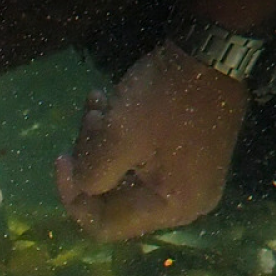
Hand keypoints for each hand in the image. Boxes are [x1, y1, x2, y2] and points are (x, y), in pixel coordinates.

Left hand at [54, 41, 248, 241]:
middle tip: (88, 120)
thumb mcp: (118, 138)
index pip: (106, 226)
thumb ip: (91, 174)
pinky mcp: (186, 153)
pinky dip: (120, 134)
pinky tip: (108, 101)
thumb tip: (81, 185)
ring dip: (101, 140)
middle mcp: (185, 202)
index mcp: (171, 207)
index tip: (61, 159)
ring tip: (97, 104)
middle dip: (91, 160)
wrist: (214, 50)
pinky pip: (141, 156)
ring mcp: (188, 177)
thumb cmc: (167, 98)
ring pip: (123, 173)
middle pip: (114, 198)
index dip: (74, 198)